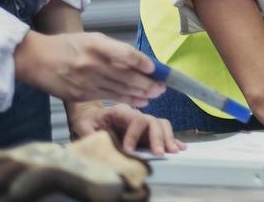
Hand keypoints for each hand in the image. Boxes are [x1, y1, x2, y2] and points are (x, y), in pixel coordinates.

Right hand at [14, 32, 164, 106]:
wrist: (36, 59)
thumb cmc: (67, 46)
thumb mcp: (92, 39)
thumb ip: (115, 50)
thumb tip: (140, 62)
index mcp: (95, 45)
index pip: (124, 54)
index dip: (141, 62)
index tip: (154, 68)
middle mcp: (91, 64)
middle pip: (126, 76)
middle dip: (147, 83)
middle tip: (163, 86)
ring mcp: (85, 81)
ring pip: (119, 89)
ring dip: (141, 94)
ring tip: (155, 95)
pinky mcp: (80, 95)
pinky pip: (109, 98)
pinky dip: (126, 100)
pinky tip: (139, 101)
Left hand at [67, 101, 184, 156]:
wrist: (91, 116)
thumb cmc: (88, 120)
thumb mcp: (83, 125)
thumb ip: (89, 132)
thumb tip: (95, 141)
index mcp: (121, 111)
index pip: (135, 119)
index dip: (134, 135)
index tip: (129, 150)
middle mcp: (136, 115)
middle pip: (152, 121)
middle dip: (157, 137)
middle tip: (159, 153)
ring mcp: (143, 122)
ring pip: (161, 125)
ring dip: (168, 138)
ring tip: (172, 151)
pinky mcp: (146, 131)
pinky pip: (163, 132)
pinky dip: (172, 139)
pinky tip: (180, 147)